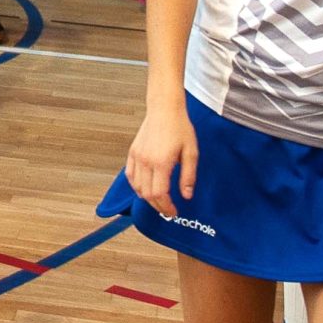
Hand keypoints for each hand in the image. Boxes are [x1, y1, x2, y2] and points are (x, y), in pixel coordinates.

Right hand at [123, 103, 198, 220]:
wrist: (164, 109)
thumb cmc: (180, 128)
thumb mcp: (191, 153)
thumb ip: (188, 176)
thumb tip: (186, 196)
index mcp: (161, 162)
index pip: (159, 194)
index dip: (166, 207)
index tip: (174, 212)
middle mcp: (146, 161)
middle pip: (147, 194)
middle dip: (158, 206)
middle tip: (168, 210)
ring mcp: (137, 157)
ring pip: (137, 187)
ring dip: (147, 198)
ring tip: (159, 201)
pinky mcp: (132, 152)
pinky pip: (130, 176)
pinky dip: (136, 186)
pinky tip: (145, 189)